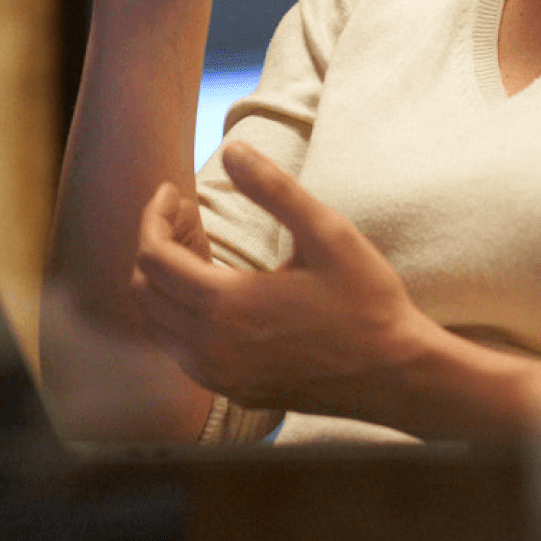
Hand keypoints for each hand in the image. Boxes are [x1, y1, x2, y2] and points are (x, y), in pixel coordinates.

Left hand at [129, 144, 428, 420]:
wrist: (395, 374)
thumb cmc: (366, 300)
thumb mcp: (327, 232)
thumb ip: (274, 188)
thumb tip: (232, 149)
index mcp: (227, 305)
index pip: (153, 257)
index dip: (154, 217)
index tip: (173, 190)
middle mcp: (210, 349)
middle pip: (145, 291)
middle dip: (156, 244)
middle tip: (187, 214)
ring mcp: (220, 377)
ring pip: (158, 325)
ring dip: (165, 282)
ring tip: (201, 246)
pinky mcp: (234, 392)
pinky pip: (182, 351)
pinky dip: (181, 315)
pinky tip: (217, 290)